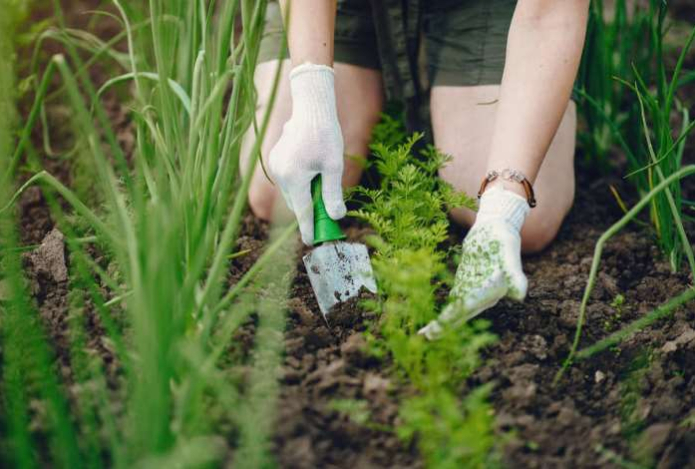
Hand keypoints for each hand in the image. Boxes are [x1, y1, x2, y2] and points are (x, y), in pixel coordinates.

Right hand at [268, 63, 346, 244]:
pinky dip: (299, 184)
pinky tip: (311, 172)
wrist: (310, 107)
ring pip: (291, 192)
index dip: (308, 228)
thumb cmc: (326, 134)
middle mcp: (280, 174)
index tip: (312, 241)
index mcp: (294, 178)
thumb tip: (336, 217)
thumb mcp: (334, 166)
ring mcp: (275, 166)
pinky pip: (287, 180)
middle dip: (309, 211)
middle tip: (326, 217)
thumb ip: (333, 194)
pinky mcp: (275, 159)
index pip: (302, 212)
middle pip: (296, 203)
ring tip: (321, 187)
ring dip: (304, 196)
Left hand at [419, 186, 529, 338]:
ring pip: (456, 310)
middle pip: (461, 313)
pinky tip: (432, 321)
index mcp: (493, 290)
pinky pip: (454, 300)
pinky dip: (444, 311)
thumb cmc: (504, 237)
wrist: (497, 226)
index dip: (454, 317)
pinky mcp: (466, 283)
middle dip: (444, 326)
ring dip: (442, 323)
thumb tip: (519, 295)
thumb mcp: (508, 251)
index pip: (469, 306)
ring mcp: (474, 290)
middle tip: (425, 338)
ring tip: (424, 336)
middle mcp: (484, 295)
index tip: (438, 327)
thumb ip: (514, 273)